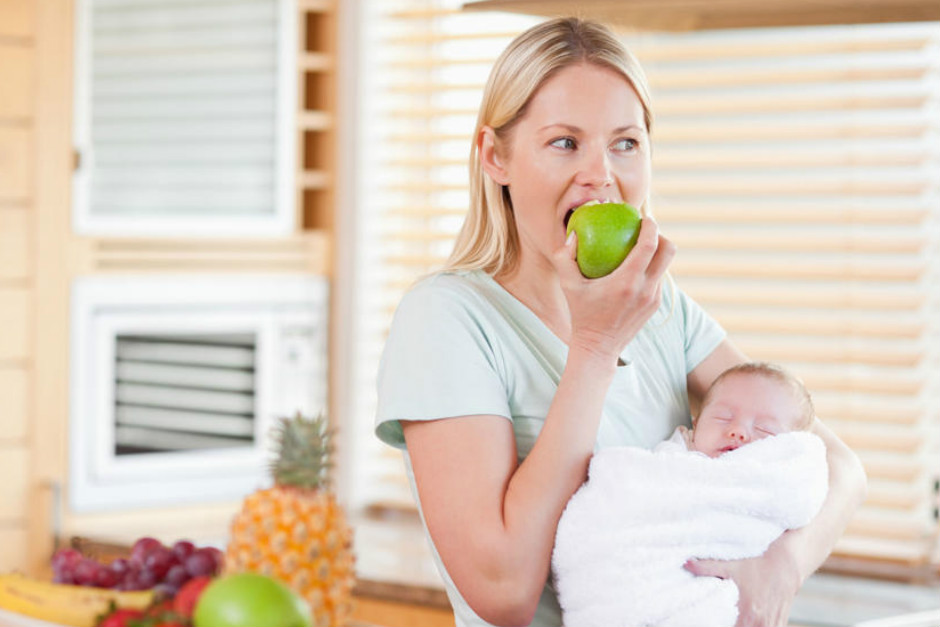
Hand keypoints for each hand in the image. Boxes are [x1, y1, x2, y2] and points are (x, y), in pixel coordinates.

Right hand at [551, 216, 675, 361]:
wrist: (598, 347)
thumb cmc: (581, 314)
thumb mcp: (568, 286)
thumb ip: (565, 257)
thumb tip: (573, 235)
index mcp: (628, 281)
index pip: (650, 245)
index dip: (651, 227)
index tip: (644, 219)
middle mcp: (646, 289)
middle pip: (669, 252)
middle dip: (662, 236)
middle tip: (646, 232)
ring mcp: (653, 299)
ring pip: (665, 267)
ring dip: (657, 254)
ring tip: (640, 249)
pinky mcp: (655, 306)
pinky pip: (658, 280)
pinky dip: (651, 270)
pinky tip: (637, 268)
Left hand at [685, 539, 801, 626]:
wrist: (787, 563)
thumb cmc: (758, 564)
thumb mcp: (732, 565)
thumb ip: (707, 567)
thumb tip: (685, 563)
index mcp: (748, 613)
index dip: (720, 626)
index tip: (711, 622)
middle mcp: (762, 623)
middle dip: (731, 626)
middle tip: (721, 620)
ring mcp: (772, 625)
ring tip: (734, 620)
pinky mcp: (779, 624)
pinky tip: (746, 621)